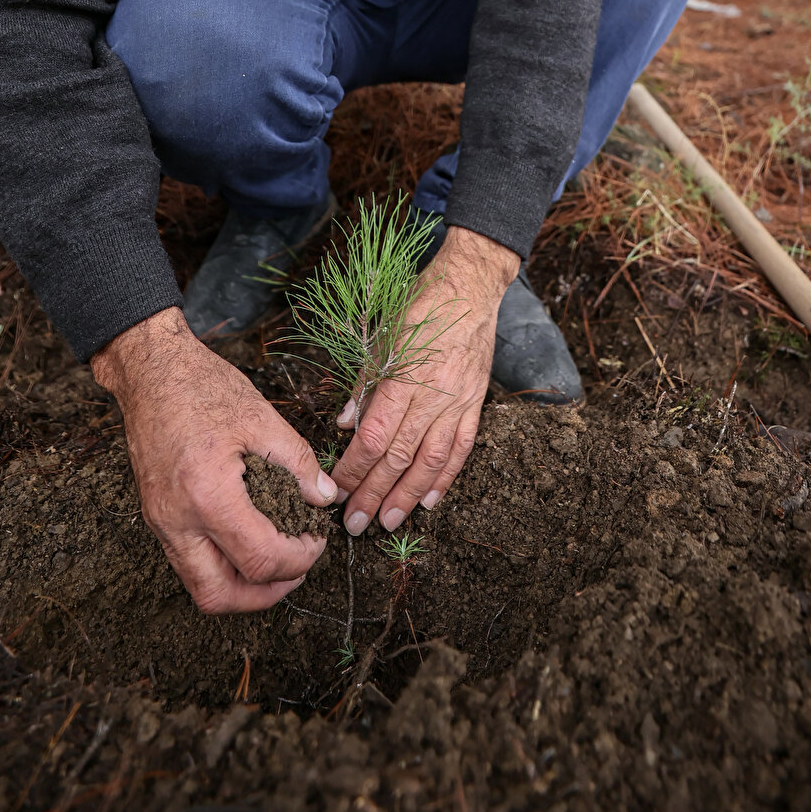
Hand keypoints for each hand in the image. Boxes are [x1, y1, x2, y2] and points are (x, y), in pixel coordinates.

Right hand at [91, 306, 337, 612]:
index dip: (299, 559)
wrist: (150, 371)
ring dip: (242, 586)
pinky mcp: (156, 516)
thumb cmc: (203, 387)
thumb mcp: (262, 418)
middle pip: (220, 595)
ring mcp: (160, 522)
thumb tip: (325, 497)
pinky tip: (248, 541)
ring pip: (199, 585)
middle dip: (267, 593)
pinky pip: (188, 562)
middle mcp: (177, 520)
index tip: (317, 539)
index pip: (260, 559)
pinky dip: (222, 566)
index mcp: (208, 495)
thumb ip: (298, 463)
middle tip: (298, 569)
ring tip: (277, 563)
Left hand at [332, 226, 517, 534]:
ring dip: (408, 495)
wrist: (472, 287)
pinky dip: (446, 477)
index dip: (353, 469)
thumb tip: (346, 425)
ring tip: (389, 521)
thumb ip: (366, 383)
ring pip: (431, 460)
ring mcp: (457, 402)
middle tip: (354, 524)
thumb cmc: (421, 306)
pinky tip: (431, 500)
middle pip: (399, 456)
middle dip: (373, 493)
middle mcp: (433, 395)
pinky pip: (461, 448)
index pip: (374, 436)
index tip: (335, 492)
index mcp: (404, 376)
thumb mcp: (384, 334)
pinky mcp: (475, 403)